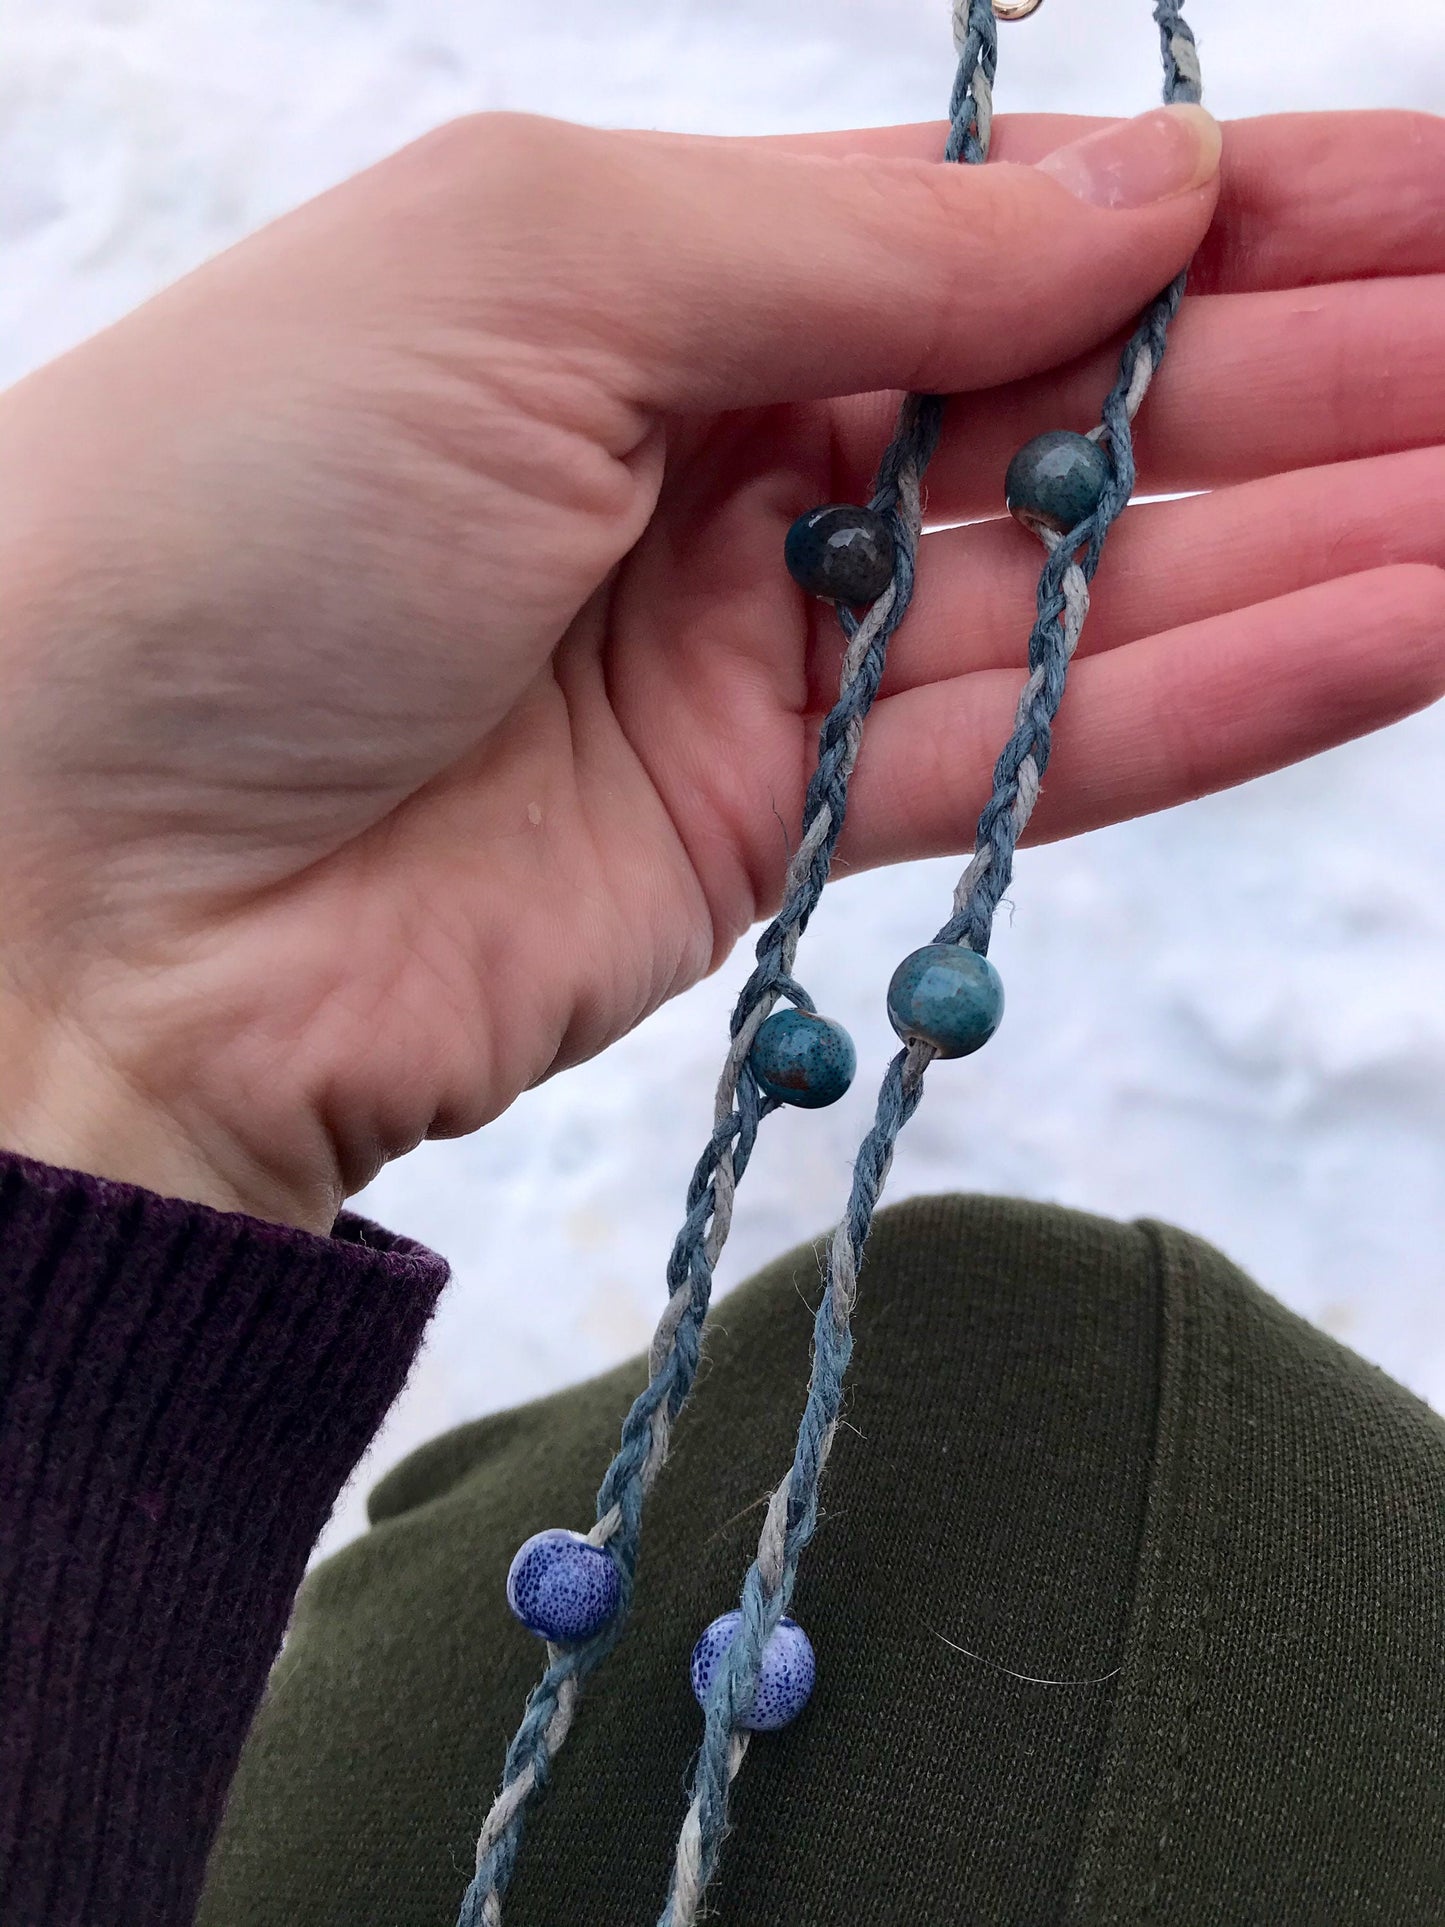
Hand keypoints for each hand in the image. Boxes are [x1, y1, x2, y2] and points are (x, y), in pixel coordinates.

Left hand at [0, 107, 1438, 1232]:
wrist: (71, 882)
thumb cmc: (232, 511)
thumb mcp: (532, 270)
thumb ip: (853, 246)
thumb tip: (1132, 201)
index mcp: (659, 285)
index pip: (1006, 234)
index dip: (1234, 210)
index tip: (1442, 198)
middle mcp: (722, 464)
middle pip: (1081, 408)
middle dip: (1322, 374)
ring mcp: (751, 667)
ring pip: (1089, 593)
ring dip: (1318, 541)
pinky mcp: (763, 842)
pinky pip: (1028, 758)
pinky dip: (1216, 698)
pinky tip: (1406, 624)